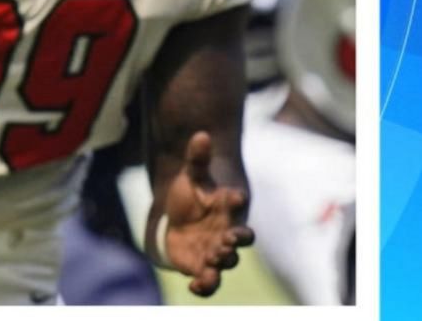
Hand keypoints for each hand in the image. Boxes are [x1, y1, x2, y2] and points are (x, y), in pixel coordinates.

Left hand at [156, 131, 253, 296]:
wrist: (182, 215)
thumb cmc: (193, 193)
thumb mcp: (192, 173)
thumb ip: (197, 157)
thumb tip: (200, 135)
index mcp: (228, 206)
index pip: (237, 203)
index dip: (237, 199)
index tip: (235, 195)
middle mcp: (227, 231)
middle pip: (239, 239)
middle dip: (234, 241)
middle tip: (224, 241)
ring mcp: (215, 249)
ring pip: (226, 262)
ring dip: (221, 263)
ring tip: (211, 261)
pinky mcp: (200, 265)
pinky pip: (208, 280)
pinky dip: (204, 285)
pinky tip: (194, 286)